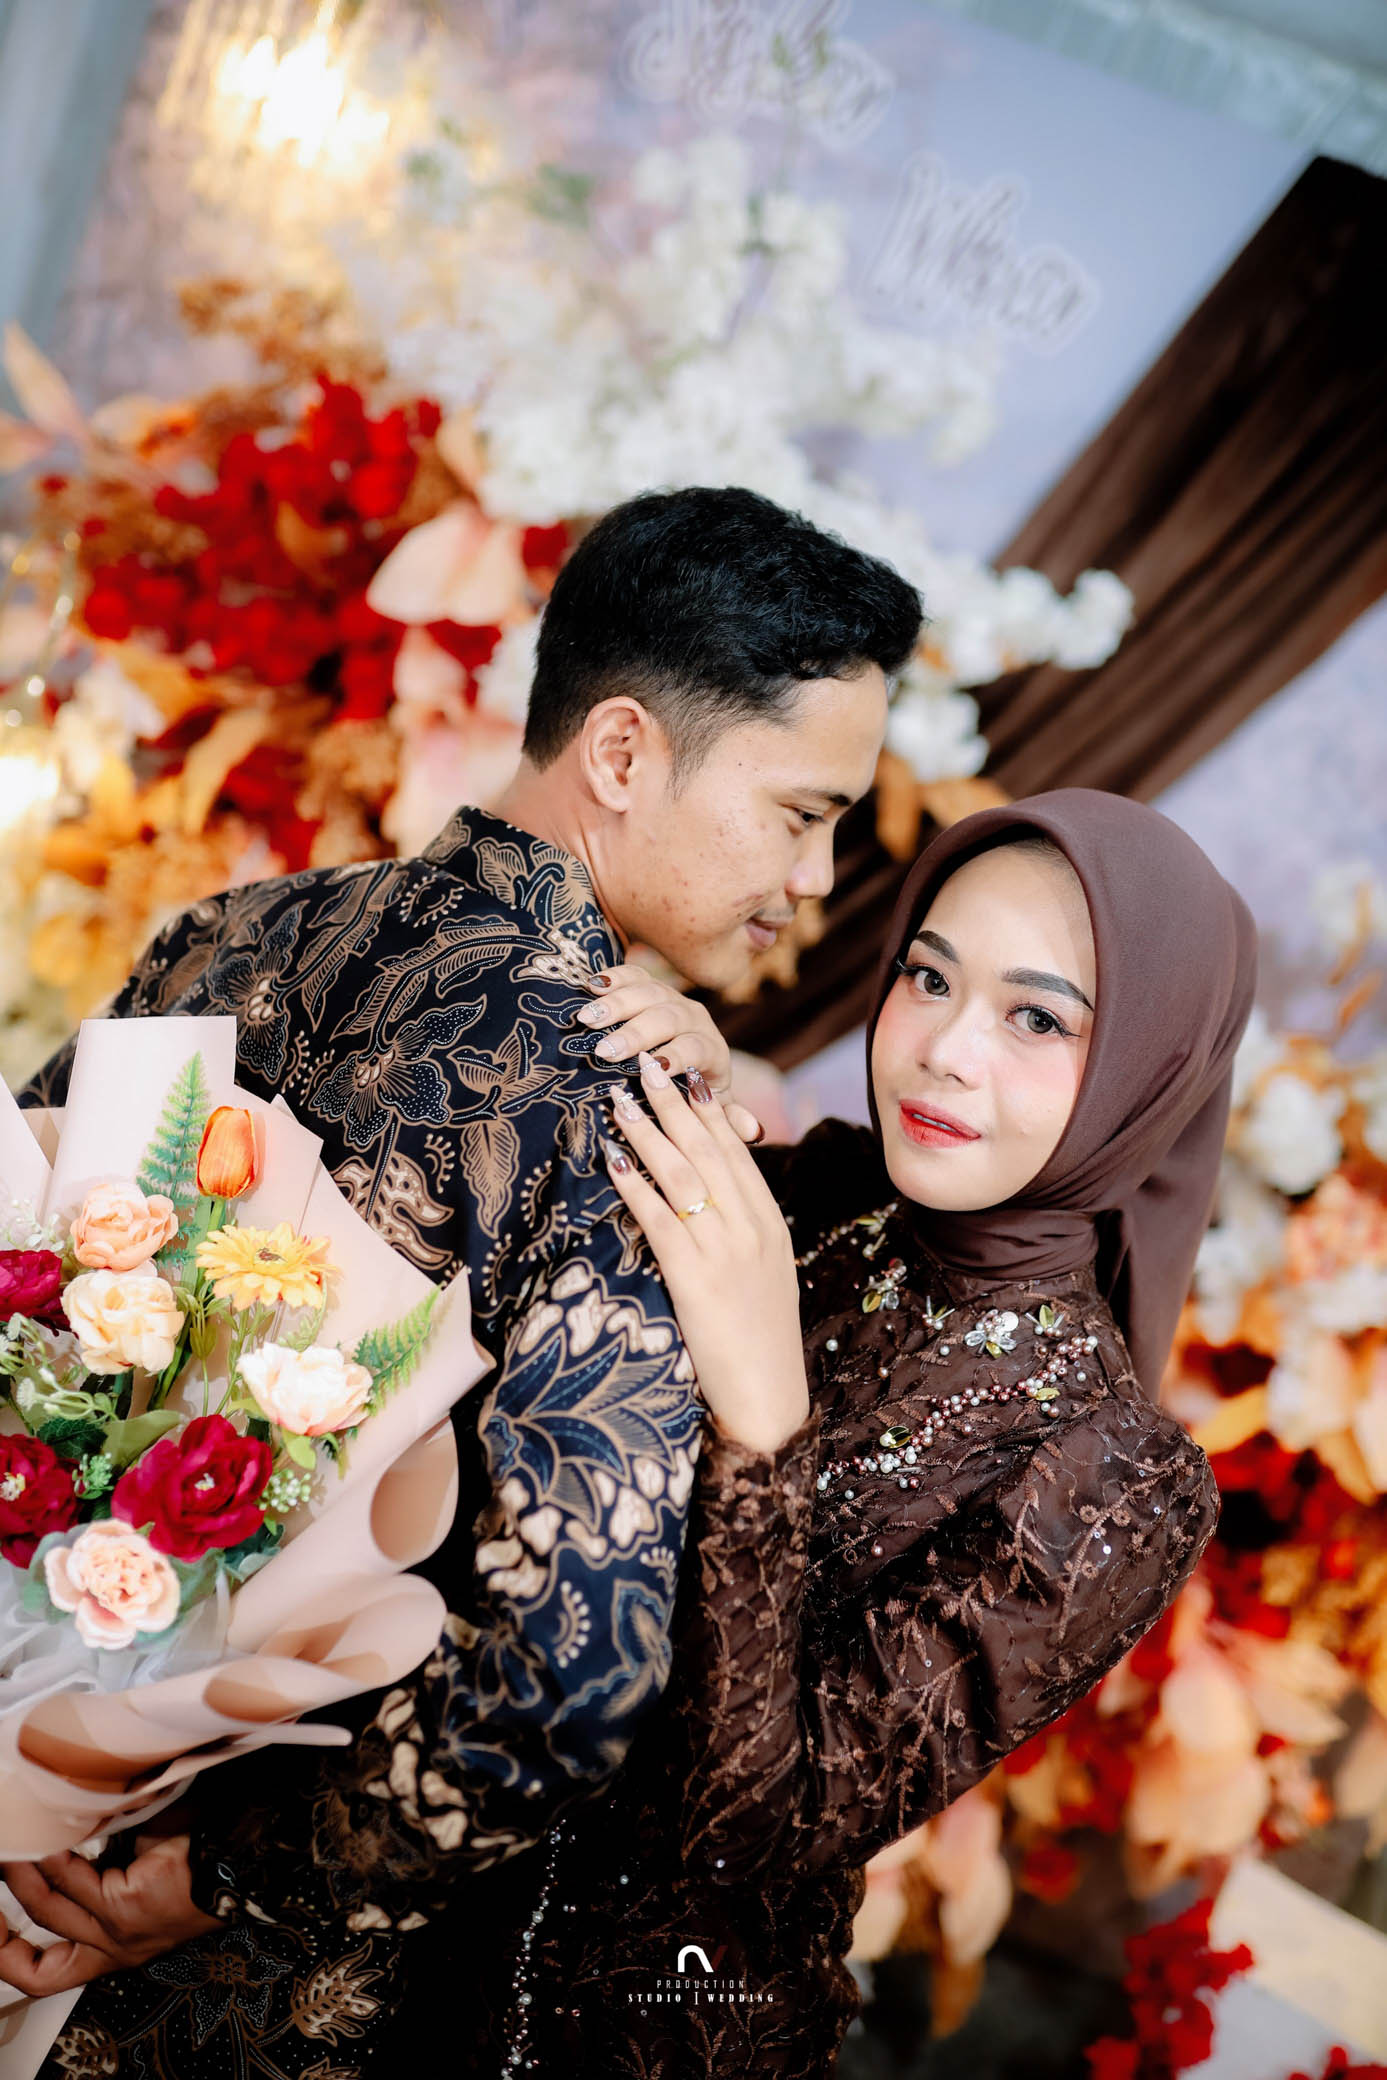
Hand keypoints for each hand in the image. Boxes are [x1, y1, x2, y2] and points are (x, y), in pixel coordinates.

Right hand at [0, 1833, 219, 1994]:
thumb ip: (97, 1866)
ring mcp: (117, 1932)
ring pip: (46, 1909)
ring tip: (9, 1845)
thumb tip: (67, 1828)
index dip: (10, 1959)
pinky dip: (52, 1854)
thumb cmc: (197, 1858)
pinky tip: (45, 1832)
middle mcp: (111, 1950)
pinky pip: (72, 1879)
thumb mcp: (136, 1875)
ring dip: (19, 1876)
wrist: (241, 1856)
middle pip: (34, 1956)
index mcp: (112, 1949)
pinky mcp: (125, 1906)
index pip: (46, 1974)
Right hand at [573, 965, 763, 1143]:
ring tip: (587, 1019)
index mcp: (711, 1049)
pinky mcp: (651, 986)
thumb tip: (754, 1132)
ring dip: (616, 1004)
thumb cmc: (698, 1094)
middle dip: (636, 1033)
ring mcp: (672, 999)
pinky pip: (633, 975)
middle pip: (667, 1017)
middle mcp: (694, 1019)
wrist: (693, 1060)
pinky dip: (613, 977)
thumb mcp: (714, 1108)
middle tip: (605, 1050)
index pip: (694, 1047)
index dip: (675, 1055)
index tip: (650, 1066)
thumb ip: (728, 1118)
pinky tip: (590, 984)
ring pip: (648, 992)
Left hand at [603, 1052, 808, 1455]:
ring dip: (648, 1133)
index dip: (708, 1110)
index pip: (737, 1152)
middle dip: (673, 1104)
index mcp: (770, 1223)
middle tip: (645, 1066)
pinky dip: (635, 1186)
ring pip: (682, 1176)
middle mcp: (751, 1228)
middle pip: (708, 1151)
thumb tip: (716, 1197)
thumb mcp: (764, 1274)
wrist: (768, 1397)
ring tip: (620, 1101)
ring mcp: (726, 1251)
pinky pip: (660, 1220)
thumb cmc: (760, 1340)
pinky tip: (613, 1162)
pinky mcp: (695, 1278)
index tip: (685, 1076)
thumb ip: (745, 1232)